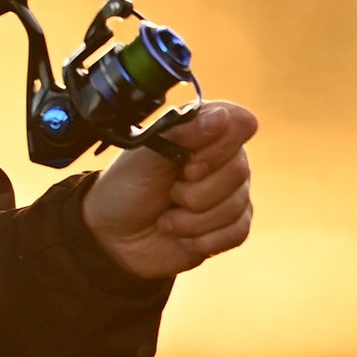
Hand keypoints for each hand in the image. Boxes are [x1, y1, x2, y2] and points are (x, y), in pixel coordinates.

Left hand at [82, 100, 258, 282]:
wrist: (114, 234)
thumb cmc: (128, 187)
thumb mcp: (145, 155)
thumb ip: (182, 132)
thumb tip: (221, 116)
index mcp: (206, 130)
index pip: (242, 124)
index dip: (217, 149)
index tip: (188, 166)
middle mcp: (225, 158)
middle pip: (239, 171)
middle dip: (194, 193)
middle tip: (169, 193)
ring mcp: (231, 193)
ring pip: (236, 207)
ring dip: (191, 221)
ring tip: (167, 219)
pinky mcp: (230, 226)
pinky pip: (237, 232)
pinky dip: (203, 240)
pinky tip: (182, 236)